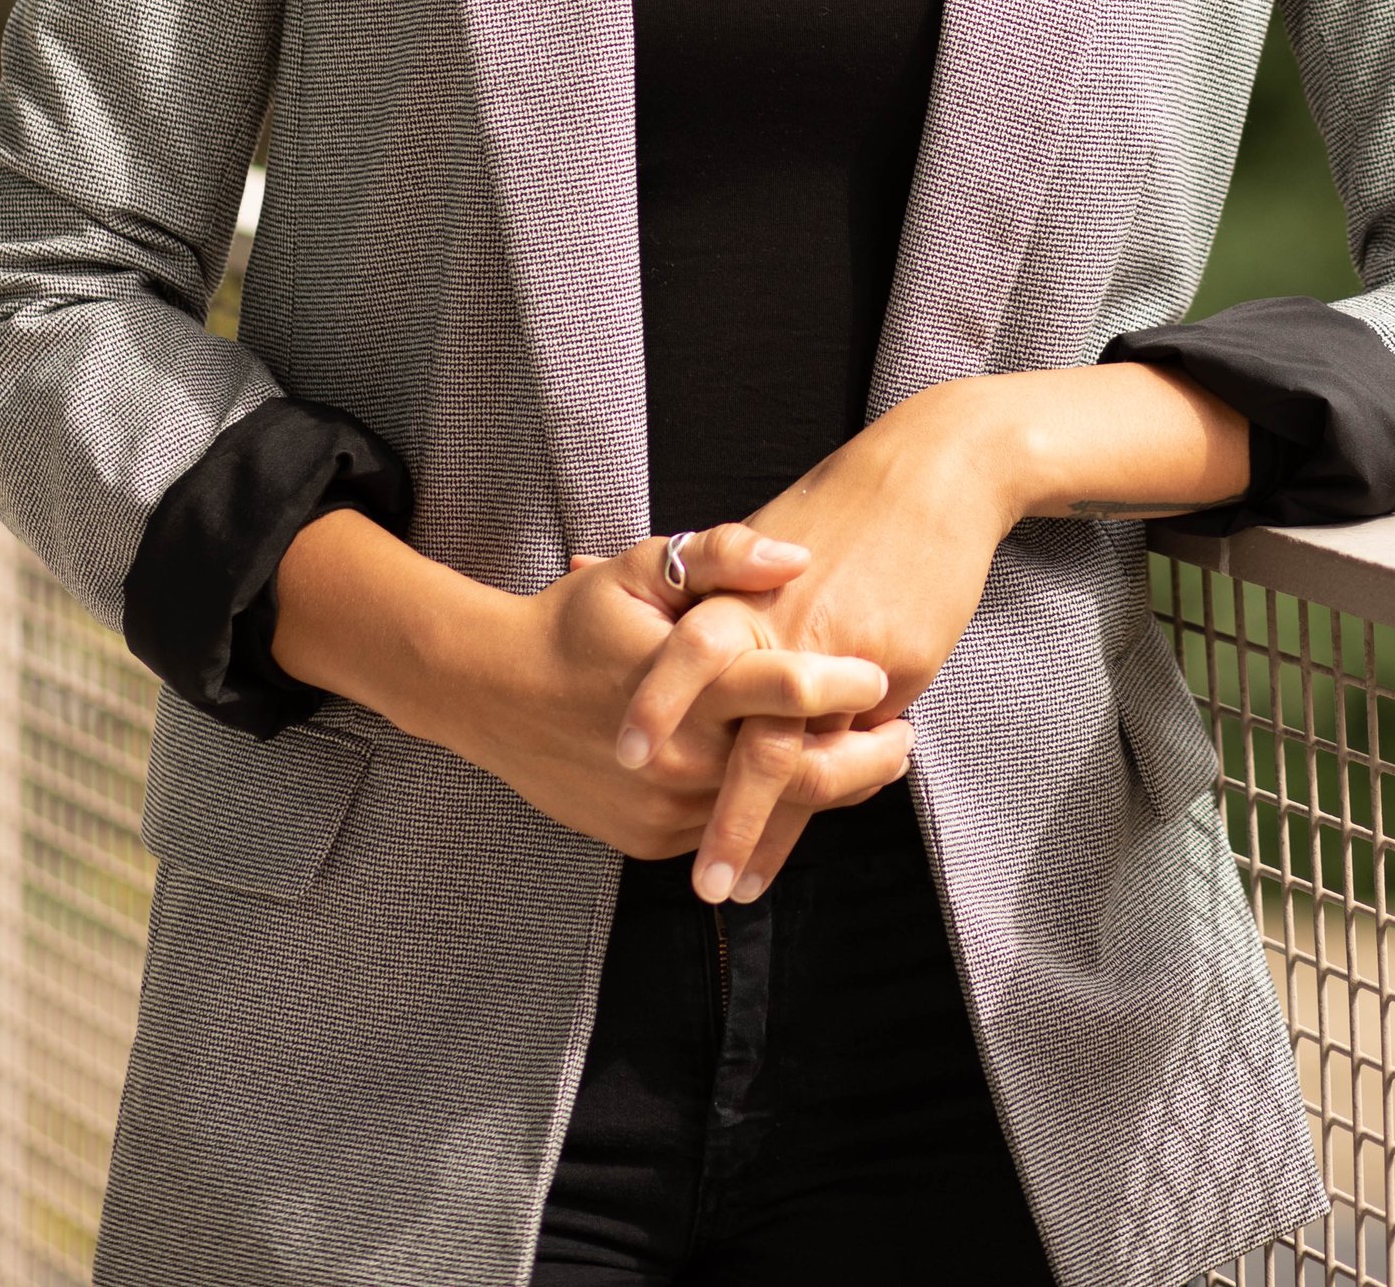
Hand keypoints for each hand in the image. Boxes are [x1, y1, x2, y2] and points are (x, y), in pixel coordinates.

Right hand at [271, 509, 911, 859]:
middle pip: (798, 771)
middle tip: (903, 737)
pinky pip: (725, 830)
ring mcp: (665, 810)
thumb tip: (796, 555)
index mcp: (692, 686)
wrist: (492, 694)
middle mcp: (684, 760)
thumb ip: (723, 555)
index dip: (847, 684)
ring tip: (869, 761)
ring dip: (823, 790)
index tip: (885, 676)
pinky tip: (798, 784)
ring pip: (767, 812)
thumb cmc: (577, 620)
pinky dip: (767, 813)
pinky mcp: (650, 839)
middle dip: (862, 758)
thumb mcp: (644, 567)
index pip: (790, 689)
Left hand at [616, 386, 1025, 901]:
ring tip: (732, 885)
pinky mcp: (893, 670)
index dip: (658, 705)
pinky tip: (808, 834)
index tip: (625, 760)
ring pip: (797, 761)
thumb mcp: (754, 533)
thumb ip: (678, 573)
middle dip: (722, 814)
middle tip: (697, 880)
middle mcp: (788, 629)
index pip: (690, 654)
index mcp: (745, 592)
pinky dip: (831, 797)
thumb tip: (585, 563)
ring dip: (764, 831)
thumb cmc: (838, 508)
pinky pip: (853, 752)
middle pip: (746, 732)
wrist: (927, 477)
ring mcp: (842, 655)